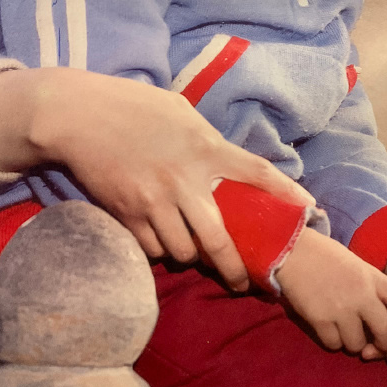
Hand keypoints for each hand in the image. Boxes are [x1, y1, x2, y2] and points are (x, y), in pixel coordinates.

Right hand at [0, 68, 314, 290]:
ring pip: (183, 252)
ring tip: (195, 254)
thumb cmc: (133, 106)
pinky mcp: (127, 215)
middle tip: (241, 280)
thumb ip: (207, 139)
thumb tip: (227, 159)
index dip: (286, 193)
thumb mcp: (180, 112)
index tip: (308, 210)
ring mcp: (154, 202)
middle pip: (219, 240)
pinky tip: (161, 241)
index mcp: (205, 147)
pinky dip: (160, 251)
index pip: (256, 172)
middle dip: (234, 269)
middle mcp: (184, 180)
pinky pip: (152, 249)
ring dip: (192, 258)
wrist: (78, 116)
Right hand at [276, 227, 386, 353]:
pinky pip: (334, 344)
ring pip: (358, 345)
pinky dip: (333, 341)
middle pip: (386, 333)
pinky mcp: (319, 319)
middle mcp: (361, 294)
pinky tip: (328, 328)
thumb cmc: (326, 256)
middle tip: (378, 345)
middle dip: (385, 345)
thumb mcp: (358, 266)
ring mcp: (340, 308)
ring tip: (346, 330)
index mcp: (374, 278)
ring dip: (354, 343)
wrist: (292, 250)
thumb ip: (375, 287)